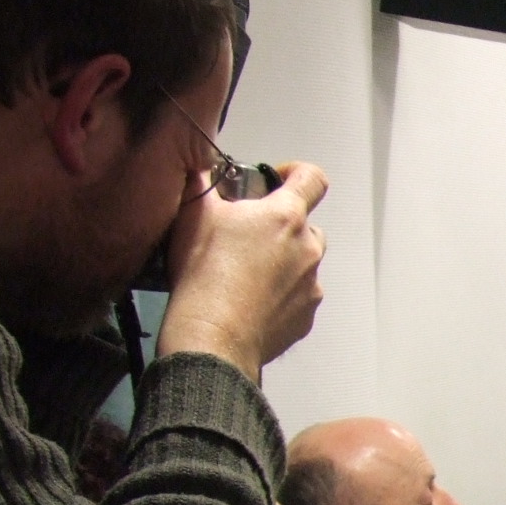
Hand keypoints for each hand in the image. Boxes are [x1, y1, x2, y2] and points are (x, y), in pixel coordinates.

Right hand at [157, 161, 329, 376]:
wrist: (213, 335)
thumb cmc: (204, 274)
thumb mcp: (193, 213)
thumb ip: (202, 182)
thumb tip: (200, 169)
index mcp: (286, 216)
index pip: (312, 179)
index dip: (297, 173)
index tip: (279, 179)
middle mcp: (307, 249)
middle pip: (306, 226)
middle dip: (283, 227)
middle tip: (250, 236)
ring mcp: (311, 285)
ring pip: (304, 264)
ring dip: (284, 262)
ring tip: (248, 272)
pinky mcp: (306, 316)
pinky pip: (299, 297)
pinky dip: (282, 295)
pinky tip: (253, 299)